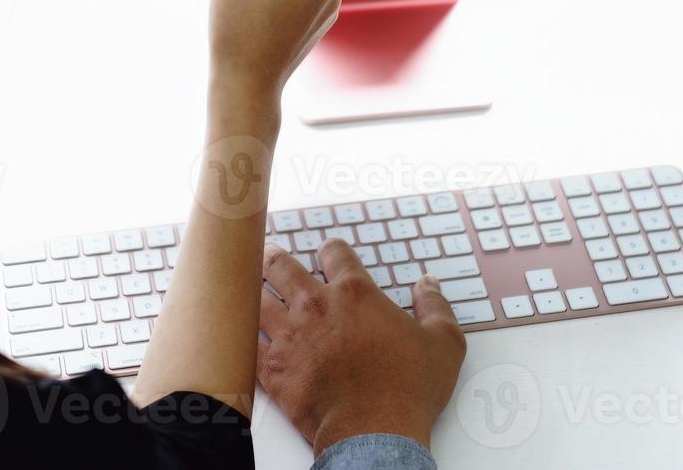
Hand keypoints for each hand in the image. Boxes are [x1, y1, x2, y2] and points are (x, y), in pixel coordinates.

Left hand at [257, 239, 466, 455]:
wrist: (374, 432)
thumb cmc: (407, 390)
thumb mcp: (443, 342)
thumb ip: (435, 305)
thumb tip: (428, 284)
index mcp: (355, 293)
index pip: (335, 253)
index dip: (331, 250)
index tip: (329, 252)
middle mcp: (316, 307)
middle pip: (283, 268)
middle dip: (276, 258)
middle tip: (272, 255)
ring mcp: (289, 336)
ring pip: (258, 299)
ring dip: (253, 289)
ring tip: (247, 283)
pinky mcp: (272, 368)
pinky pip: (246, 343)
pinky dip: (241, 335)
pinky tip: (238, 332)